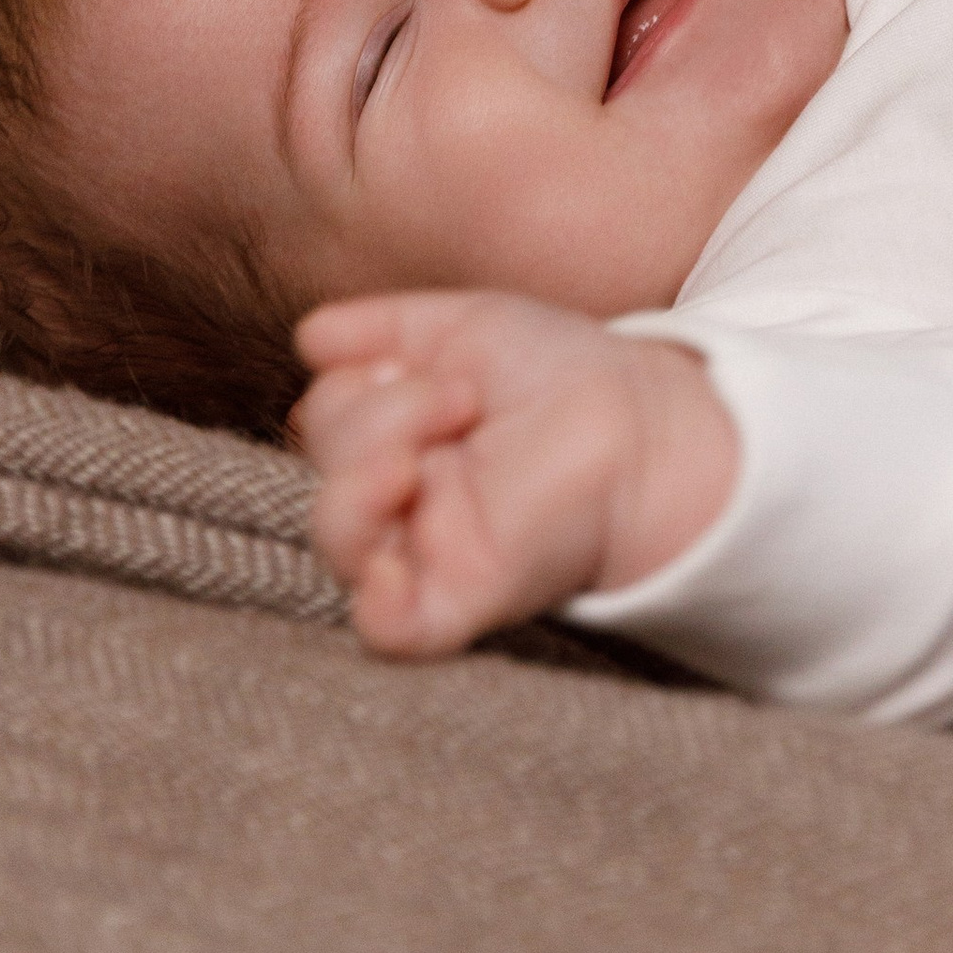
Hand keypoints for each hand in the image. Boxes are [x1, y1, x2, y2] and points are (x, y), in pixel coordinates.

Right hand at [293, 292, 738, 658]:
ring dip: (362, 481)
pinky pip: (385, 627)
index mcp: (397, 438)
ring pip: (338, 538)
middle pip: (325, 469)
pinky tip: (392, 562)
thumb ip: (383, 326)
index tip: (445, 369)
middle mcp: (402, 502)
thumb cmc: (562, 375)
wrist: (643, 422)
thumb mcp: (466, 326)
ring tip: (420, 459)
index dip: (361, 383)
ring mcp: (426, 553)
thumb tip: (309, 336)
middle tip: (460, 398)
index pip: (326, 417)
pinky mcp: (459, 600)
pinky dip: (375, 600)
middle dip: (376, 416)